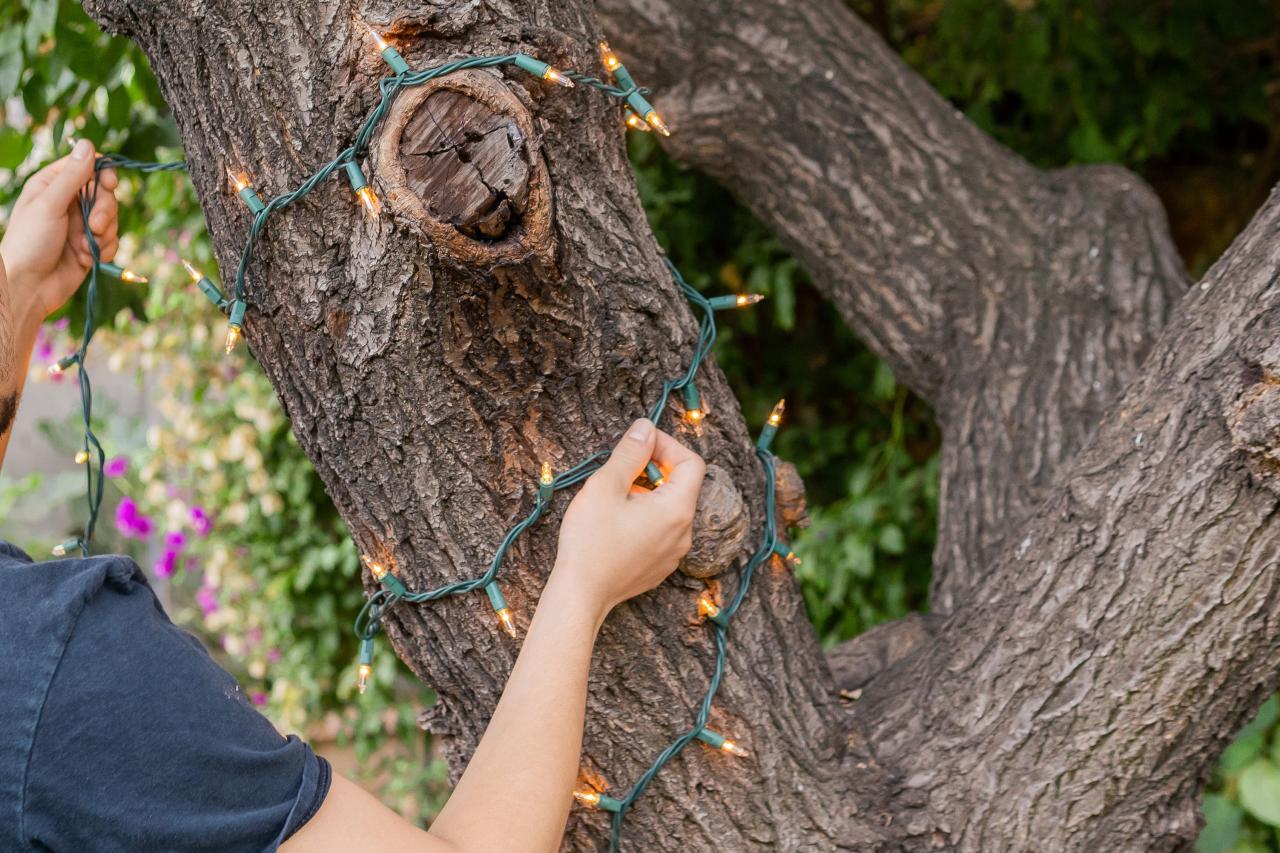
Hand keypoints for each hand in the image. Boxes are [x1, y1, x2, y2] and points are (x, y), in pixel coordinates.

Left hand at [0, 139, 118, 321]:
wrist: (30, 287)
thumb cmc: (30, 242)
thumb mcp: (50, 204)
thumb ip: (73, 176)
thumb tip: (89, 144)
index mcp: (53, 185)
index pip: (87, 167)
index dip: (102, 174)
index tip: (109, 184)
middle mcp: (68, 202)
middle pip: (104, 194)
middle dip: (105, 211)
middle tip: (95, 225)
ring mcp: (80, 225)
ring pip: (112, 219)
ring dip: (103, 235)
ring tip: (85, 247)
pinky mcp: (91, 246)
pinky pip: (112, 241)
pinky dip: (104, 250)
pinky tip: (86, 259)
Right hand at [552, 418, 706, 615]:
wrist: (581, 594)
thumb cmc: (590, 540)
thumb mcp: (606, 485)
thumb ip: (630, 453)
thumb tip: (645, 427)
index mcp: (677, 509)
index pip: (692, 463)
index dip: (667, 445)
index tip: (639, 443)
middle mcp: (685, 532)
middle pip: (682, 486)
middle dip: (655, 468)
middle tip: (623, 467)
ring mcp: (675, 553)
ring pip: (671, 509)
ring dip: (649, 493)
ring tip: (616, 495)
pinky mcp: (660, 566)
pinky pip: (662, 531)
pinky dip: (647, 516)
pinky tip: (617, 521)